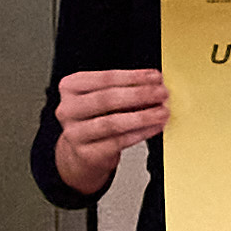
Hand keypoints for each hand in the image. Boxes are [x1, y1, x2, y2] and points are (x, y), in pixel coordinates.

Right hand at [48, 66, 166, 194]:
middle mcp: (68, 109)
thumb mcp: (104, 99)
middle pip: (107, 99)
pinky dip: (140, 133)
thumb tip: (154, 85)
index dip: (133, 77)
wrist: (82, 153)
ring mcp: (75, 133)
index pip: (104, 78)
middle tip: (161, 93)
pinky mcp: (87, 154)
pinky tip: (154, 127)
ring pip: (113, 123)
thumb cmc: (96, 119)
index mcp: (71, 87)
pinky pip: (118, 142)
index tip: (155, 77)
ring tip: (162, 112)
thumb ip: (125, 90)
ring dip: (143, 116)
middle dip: (140, 95)